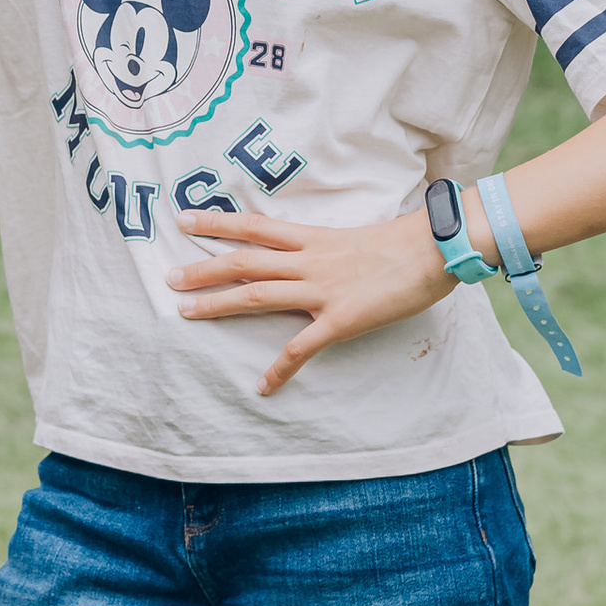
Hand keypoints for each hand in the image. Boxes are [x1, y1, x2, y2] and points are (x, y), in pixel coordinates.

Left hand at [167, 207, 451, 394]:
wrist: (435, 249)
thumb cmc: (404, 243)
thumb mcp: (356, 238)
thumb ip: (328, 249)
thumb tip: (312, 256)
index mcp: (313, 238)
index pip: (254, 226)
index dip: (217, 222)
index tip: (183, 218)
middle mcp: (309, 261)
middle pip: (243, 262)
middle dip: (203, 270)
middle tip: (169, 279)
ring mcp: (322, 289)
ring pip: (258, 294)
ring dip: (219, 304)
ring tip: (186, 312)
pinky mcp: (340, 319)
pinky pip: (301, 348)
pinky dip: (280, 369)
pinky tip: (263, 386)